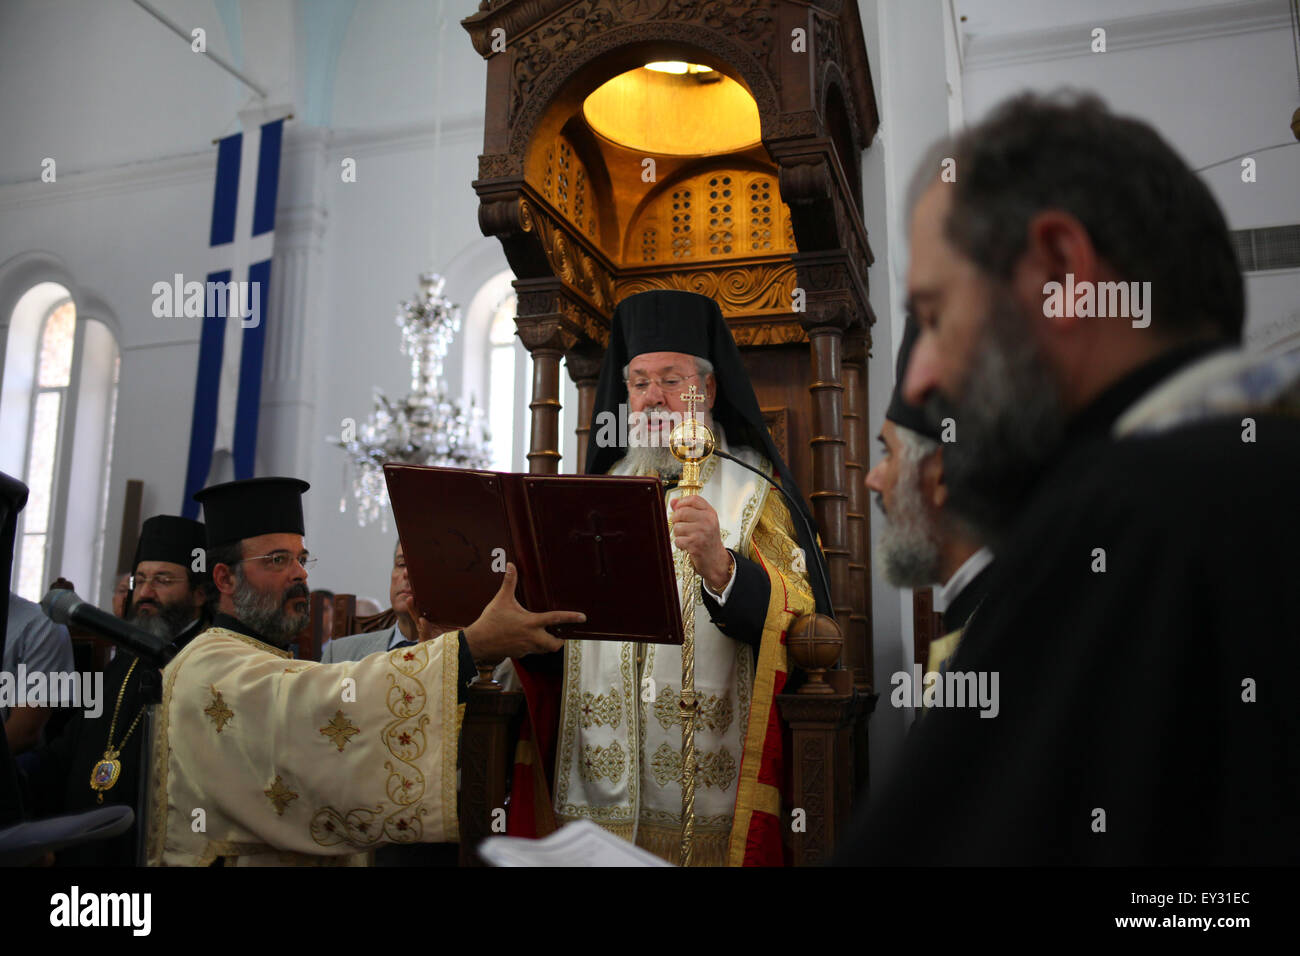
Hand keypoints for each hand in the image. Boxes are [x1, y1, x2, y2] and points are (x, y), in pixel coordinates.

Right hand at [463, 563, 584, 664]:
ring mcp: (526, 648)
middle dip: (560, 640)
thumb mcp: (501, 600)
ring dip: (547, 643)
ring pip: (544, 650)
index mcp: (531, 623)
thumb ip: (509, 582)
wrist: (477, 643)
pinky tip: (528, 639)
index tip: (583, 618)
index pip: (556, 619)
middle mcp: (532, 637)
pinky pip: (532, 652)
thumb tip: (511, 565)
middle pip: (555, 644)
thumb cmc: (490, 621)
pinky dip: (534, 647)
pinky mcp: (520, 654)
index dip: (571, 618)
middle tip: (561, 633)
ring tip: (546, 634)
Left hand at [670, 495, 731, 591]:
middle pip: (682, 512)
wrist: (716, 560)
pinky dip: (679, 544)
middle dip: (676, 519)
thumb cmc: (708, 540)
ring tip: (686, 537)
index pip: (694, 499)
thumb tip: (673, 501)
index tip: (679, 508)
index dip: (682, 502)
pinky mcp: (695, 544)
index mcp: (710, 513)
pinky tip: (687, 545)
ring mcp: (702, 532)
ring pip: (677, 527)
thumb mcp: (703, 522)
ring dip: (678, 534)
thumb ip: (689, 510)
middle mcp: (708, 521)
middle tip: (680, 526)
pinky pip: (677, 540)